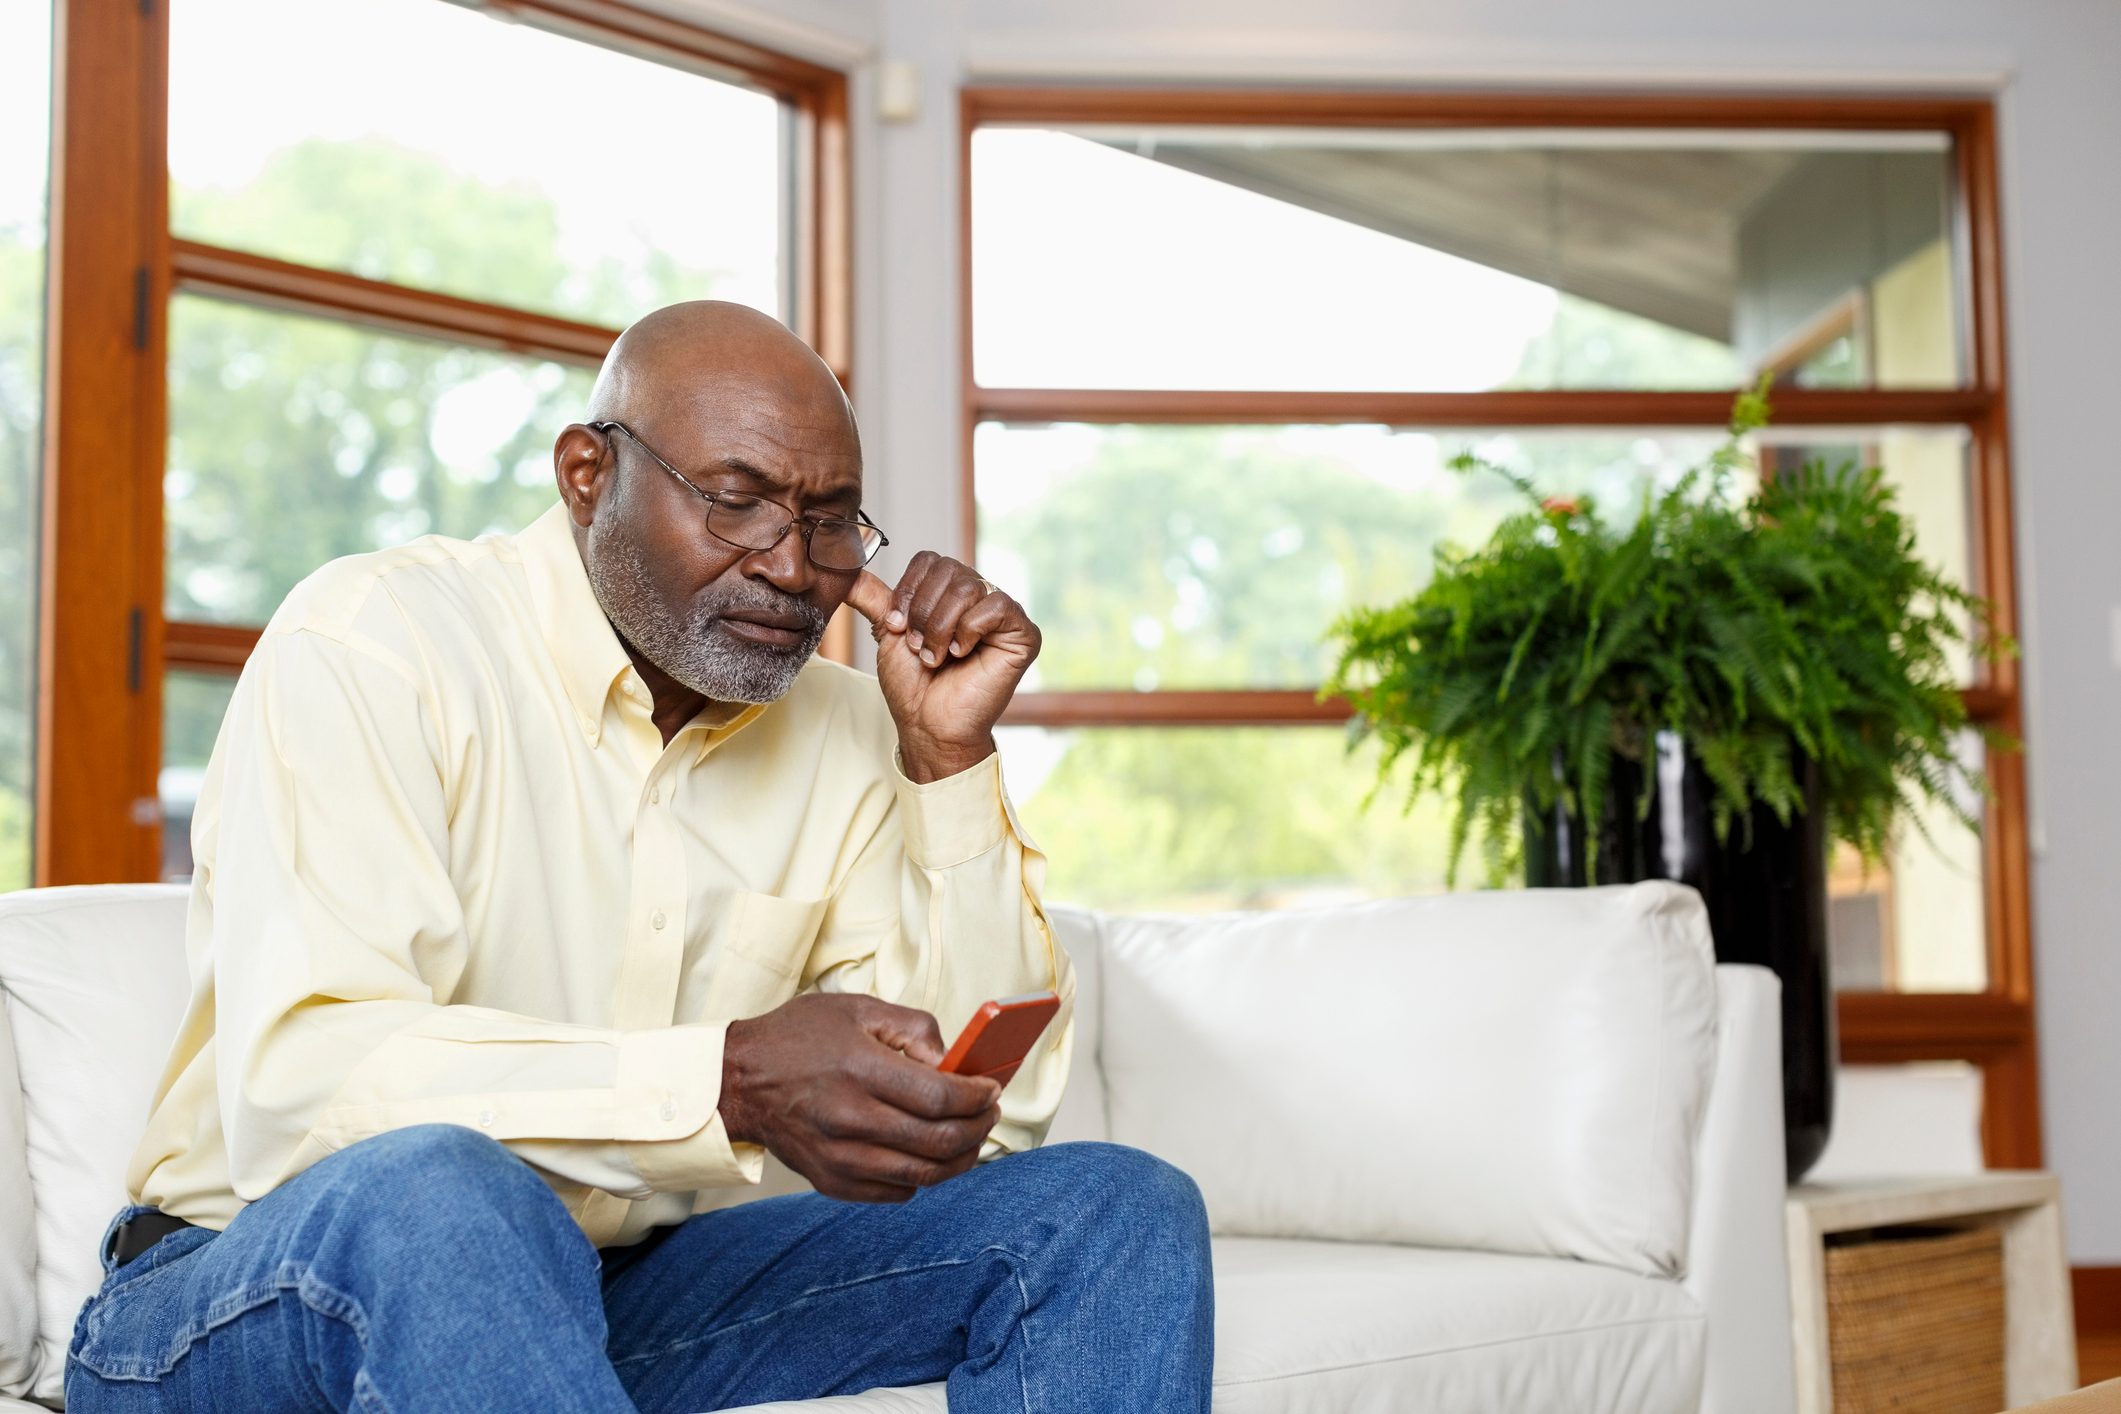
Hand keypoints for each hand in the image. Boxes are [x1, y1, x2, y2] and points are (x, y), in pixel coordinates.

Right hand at [719, 994, 1003, 1202]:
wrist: (740, 1081)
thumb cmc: (799, 1038)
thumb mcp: (858, 1009)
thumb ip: (914, 1028)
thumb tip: (954, 1062)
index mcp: (859, 1069)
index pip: (940, 1097)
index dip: (978, 1098)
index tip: (991, 1090)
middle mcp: (850, 1118)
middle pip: (939, 1141)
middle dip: (979, 1128)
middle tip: (989, 1113)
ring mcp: (840, 1157)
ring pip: (923, 1175)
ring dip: (960, 1159)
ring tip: (970, 1138)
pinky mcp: (832, 1182)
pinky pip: (896, 1192)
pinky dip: (922, 1177)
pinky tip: (926, 1154)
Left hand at [845, 553, 1040, 782]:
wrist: (928, 724)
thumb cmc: (913, 685)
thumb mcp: (889, 631)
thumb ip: (873, 597)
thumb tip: (844, 564)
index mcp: (950, 592)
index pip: (930, 560)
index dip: (909, 592)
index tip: (898, 627)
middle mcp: (979, 598)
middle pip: (950, 570)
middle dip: (924, 613)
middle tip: (919, 647)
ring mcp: (1003, 615)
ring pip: (969, 588)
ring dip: (942, 628)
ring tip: (937, 657)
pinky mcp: (1024, 633)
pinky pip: (997, 606)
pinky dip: (970, 631)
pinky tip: (964, 654)